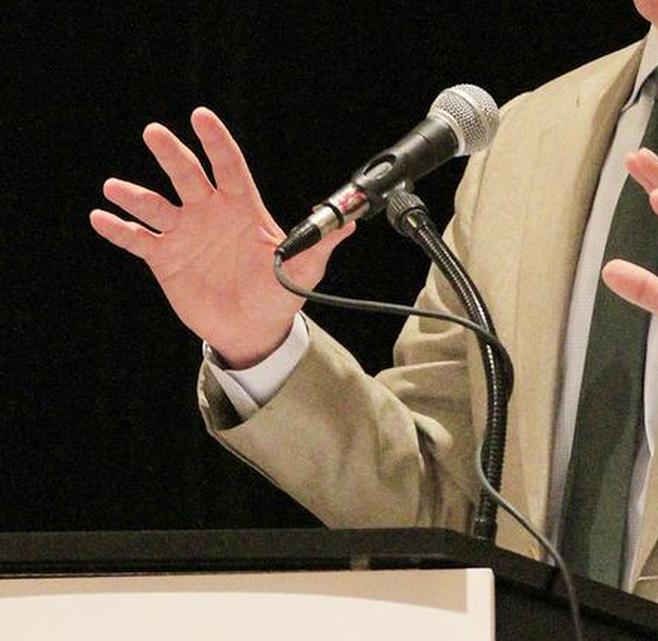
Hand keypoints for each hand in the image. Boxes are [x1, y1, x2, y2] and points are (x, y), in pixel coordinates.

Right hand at [90, 107, 353, 368]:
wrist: (253, 328)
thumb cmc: (279, 293)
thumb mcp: (303, 269)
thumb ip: (320, 244)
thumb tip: (351, 223)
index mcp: (241, 208)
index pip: (228, 167)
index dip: (216, 141)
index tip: (202, 116)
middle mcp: (209, 213)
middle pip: (187, 176)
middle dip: (171, 154)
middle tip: (155, 133)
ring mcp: (184, 233)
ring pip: (155, 205)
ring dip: (134, 195)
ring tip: (115, 188)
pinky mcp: (164, 258)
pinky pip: (137, 239)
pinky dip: (118, 229)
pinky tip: (101, 218)